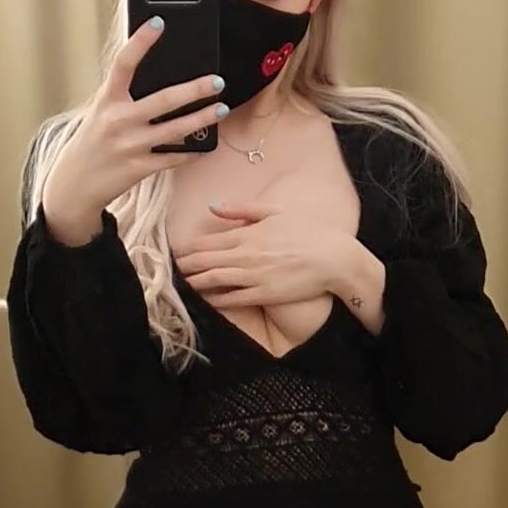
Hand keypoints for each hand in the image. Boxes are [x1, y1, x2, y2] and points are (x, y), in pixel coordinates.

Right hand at [41, 19, 227, 241]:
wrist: (74, 185)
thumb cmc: (93, 141)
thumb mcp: (101, 112)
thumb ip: (125, 96)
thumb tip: (162, 79)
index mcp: (107, 100)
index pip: (123, 64)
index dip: (141, 42)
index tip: (159, 22)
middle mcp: (118, 120)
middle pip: (163, 100)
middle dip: (195, 89)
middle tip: (217, 80)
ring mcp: (130, 146)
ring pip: (176, 130)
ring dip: (203, 118)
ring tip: (221, 109)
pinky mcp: (139, 168)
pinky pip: (173, 157)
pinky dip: (191, 151)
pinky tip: (205, 144)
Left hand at [175, 200, 356, 307]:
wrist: (334, 258)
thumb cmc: (308, 231)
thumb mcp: (274, 211)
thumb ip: (241, 209)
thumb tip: (212, 207)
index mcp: (248, 233)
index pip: (209, 242)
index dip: (190, 249)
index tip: (179, 253)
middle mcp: (247, 255)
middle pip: (206, 262)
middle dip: (187, 267)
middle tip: (174, 271)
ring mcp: (254, 276)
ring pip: (215, 280)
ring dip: (197, 283)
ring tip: (184, 285)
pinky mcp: (264, 294)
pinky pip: (234, 299)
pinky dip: (217, 300)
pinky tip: (207, 300)